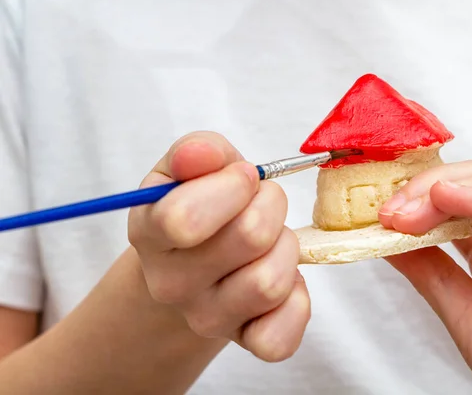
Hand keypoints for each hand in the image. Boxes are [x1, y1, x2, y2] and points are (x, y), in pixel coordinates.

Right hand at [127, 132, 309, 361]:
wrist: (196, 262)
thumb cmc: (201, 204)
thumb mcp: (191, 169)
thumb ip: (197, 152)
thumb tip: (201, 154)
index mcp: (151, 232)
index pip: (183, 218)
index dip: (233, 185)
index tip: (244, 175)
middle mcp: (170, 284)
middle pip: (249, 238)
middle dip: (271, 206)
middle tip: (262, 204)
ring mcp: (207, 319)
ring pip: (270, 283)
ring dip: (286, 248)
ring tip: (270, 241)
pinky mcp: (245, 342)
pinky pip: (280, 338)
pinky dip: (296, 303)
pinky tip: (283, 281)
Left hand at [378, 157, 471, 393]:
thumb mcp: (466, 318)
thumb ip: (431, 274)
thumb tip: (386, 238)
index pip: (457, 198)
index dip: (415, 195)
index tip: (378, 211)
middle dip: (426, 186)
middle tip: (388, 209)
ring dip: (446, 188)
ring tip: (405, 209)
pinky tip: (446, 195)